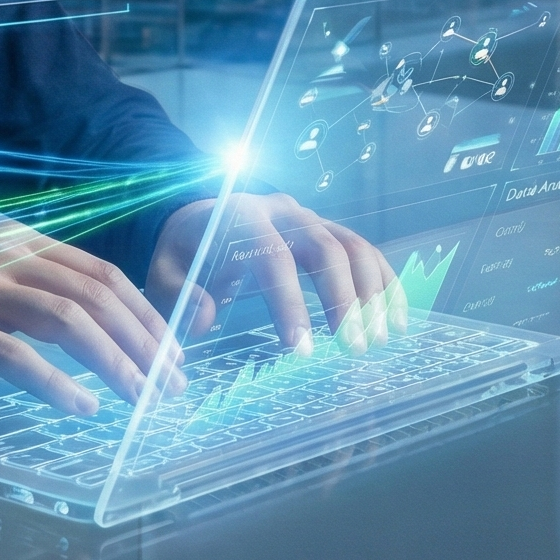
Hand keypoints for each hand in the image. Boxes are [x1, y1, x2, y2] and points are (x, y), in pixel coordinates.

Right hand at [0, 219, 183, 415]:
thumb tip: (83, 326)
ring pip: (68, 321)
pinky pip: (15, 355)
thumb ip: (23, 289)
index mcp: (15, 242)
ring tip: (142, 399)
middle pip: (96, 294)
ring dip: (115, 362)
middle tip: (172, 384)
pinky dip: (55, 383)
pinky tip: (81, 408)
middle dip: (145, 341)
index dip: (145, 311)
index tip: (174, 349)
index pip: (100, 272)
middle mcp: (3, 256)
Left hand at [145, 192, 398, 353]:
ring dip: (371, 291)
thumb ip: (177, 294)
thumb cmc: (185, 252)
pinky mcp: (329, 230)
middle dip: (342, 298)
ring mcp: (310, 217)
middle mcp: (282, 211)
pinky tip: (394, 318)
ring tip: (378, 338)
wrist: (204, 217)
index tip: (300, 348)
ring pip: (353, 244)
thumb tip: (206, 318)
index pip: (272, 255)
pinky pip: (365, 250)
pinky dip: (384, 282)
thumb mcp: (164, 269)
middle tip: (351, 346)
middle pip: (324, 245)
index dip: (289, 301)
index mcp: (240, 217)